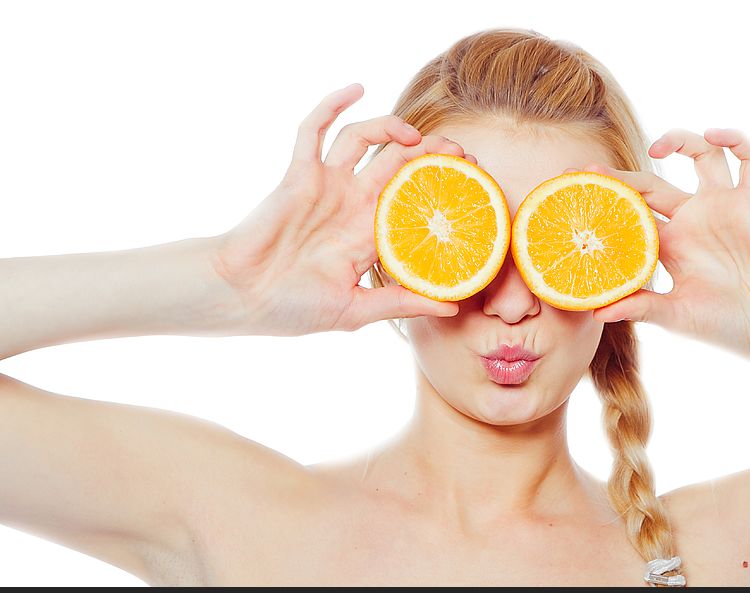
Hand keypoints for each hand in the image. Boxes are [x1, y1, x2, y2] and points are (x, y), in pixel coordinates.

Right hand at [210, 83, 467, 336]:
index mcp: (369, 234)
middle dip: (430, 154)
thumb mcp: (354, 311)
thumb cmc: (292, 309)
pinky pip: (314, 130)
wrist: (241, 297)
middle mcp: (352, 204)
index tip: (472, 181)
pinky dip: (332, 105)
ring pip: (364, 140)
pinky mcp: (298, 174)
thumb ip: (400, 304)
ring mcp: (326, 186)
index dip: (443, 186)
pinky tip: (356, 88)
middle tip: (459, 153)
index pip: (415, 200)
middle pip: (399, 163)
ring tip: (415, 135)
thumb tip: (453, 306)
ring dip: (391, 128)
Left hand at [576, 128, 749, 369]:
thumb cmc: (727, 324)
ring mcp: (720, 209)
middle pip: (650, 184)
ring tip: (657, 145)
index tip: (572, 195)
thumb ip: (641, 307)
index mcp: (668, 245)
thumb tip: (596, 313)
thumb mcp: (677, 315)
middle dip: (621, 175)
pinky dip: (737, 141)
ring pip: (701, 157)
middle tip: (589, 171)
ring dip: (682, 140)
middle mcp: (691, 221)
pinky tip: (715, 133)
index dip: (604, 203)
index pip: (628, 215)